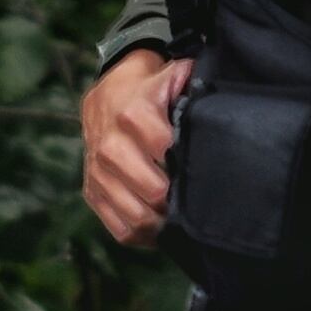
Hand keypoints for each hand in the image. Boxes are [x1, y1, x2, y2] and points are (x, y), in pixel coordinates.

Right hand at [81, 50, 187, 247]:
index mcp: (132, 112)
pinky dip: (143, 234)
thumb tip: (219, 104)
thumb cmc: (149, 88)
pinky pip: (119, 228)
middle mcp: (109, 144)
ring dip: (162, 220)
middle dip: (177, 197)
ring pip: (135, 215)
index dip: (189, 164)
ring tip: (179, 214)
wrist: (109, 92)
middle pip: (152, 190)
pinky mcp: (91, 191)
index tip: (203, 166)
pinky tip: (159, 224)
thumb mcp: (173, 76)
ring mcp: (97, 171)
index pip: (166, 150)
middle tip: (194, 196)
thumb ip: (195, 85)